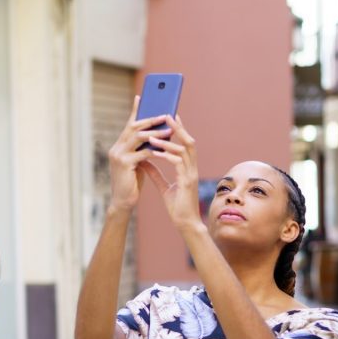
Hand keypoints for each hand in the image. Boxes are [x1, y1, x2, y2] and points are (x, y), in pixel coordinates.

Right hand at [107, 97, 168, 212]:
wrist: (122, 202)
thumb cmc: (131, 183)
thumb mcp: (137, 163)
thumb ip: (142, 150)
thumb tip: (155, 137)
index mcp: (119, 146)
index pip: (129, 125)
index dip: (135, 111)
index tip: (142, 97)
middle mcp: (116, 148)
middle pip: (134, 127)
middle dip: (150, 119)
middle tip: (165, 114)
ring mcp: (119, 155)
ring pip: (139, 137)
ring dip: (156, 132)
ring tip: (169, 130)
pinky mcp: (125, 164)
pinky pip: (143, 153)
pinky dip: (155, 149)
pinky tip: (166, 147)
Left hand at [140, 115, 202, 231]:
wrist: (185, 224)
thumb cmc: (178, 208)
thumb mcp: (164, 187)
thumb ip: (156, 173)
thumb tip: (145, 160)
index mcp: (187, 169)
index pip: (185, 144)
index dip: (179, 130)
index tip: (169, 118)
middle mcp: (192, 169)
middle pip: (188, 141)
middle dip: (178, 127)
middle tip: (167, 114)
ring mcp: (191, 175)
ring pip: (184, 150)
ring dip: (169, 140)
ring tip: (155, 133)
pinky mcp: (187, 182)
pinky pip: (178, 164)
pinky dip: (167, 155)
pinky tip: (155, 152)